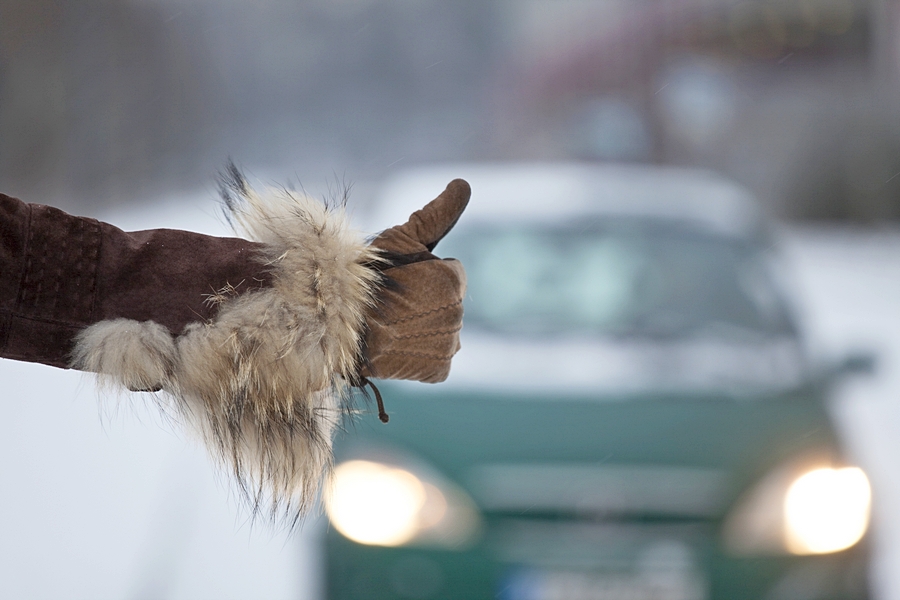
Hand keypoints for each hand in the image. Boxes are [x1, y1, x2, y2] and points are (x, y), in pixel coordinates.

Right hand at [362, 179, 469, 382]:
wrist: (335, 323)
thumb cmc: (364, 276)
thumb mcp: (400, 237)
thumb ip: (438, 213)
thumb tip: (464, 182)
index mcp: (452, 279)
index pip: (452, 272)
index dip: (424, 274)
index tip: (399, 280)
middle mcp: (457, 313)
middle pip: (448, 303)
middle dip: (425, 301)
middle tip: (392, 303)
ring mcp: (448, 343)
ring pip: (444, 330)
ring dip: (423, 328)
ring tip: (392, 324)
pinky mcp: (439, 370)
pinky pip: (438, 359)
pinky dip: (422, 355)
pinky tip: (399, 346)